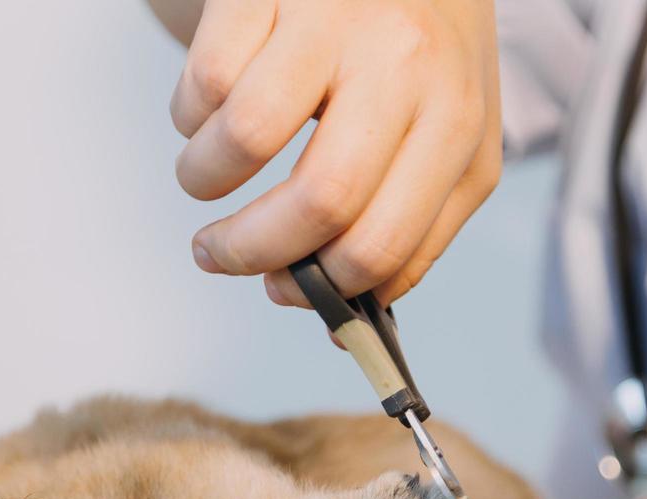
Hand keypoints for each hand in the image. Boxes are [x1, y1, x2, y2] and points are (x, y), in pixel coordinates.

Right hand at [171, 0, 501, 306]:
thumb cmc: (428, 53)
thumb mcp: (452, 138)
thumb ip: (413, 231)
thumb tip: (340, 322)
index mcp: (458, 125)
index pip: (384, 243)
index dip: (321, 287)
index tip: (279, 288)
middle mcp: (406, 68)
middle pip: (318, 201)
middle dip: (251, 251)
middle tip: (215, 255)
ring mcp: (338, 21)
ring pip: (245, 137)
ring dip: (204, 180)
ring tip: (204, 178)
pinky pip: (207, 78)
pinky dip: (188, 114)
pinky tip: (207, 112)